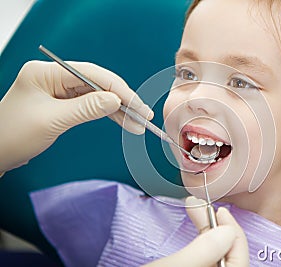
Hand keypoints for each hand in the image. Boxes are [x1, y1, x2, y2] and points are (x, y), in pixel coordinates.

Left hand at [0, 61, 152, 172]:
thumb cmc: (13, 135)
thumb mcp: (52, 121)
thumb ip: (86, 108)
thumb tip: (115, 100)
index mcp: (46, 72)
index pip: (91, 74)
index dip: (118, 90)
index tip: (137, 105)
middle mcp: (54, 76)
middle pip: (97, 83)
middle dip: (122, 100)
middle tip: (143, 116)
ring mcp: (59, 89)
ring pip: (97, 95)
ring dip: (118, 109)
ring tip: (138, 124)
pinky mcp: (63, 102)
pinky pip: (91, 104)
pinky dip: (107, 114)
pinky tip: (123, 121)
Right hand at [144, 197, 248, 266]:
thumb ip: (202, 252)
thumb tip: (228, 231)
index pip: (239, 261)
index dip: (234, 233)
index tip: (220, 211)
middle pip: (228, 258)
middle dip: (216, 229)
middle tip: (200, 208)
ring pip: (216, 258)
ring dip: (208, 232)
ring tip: (193, 211)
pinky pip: (205, 262)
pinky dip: (201, 244)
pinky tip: (197, 232)